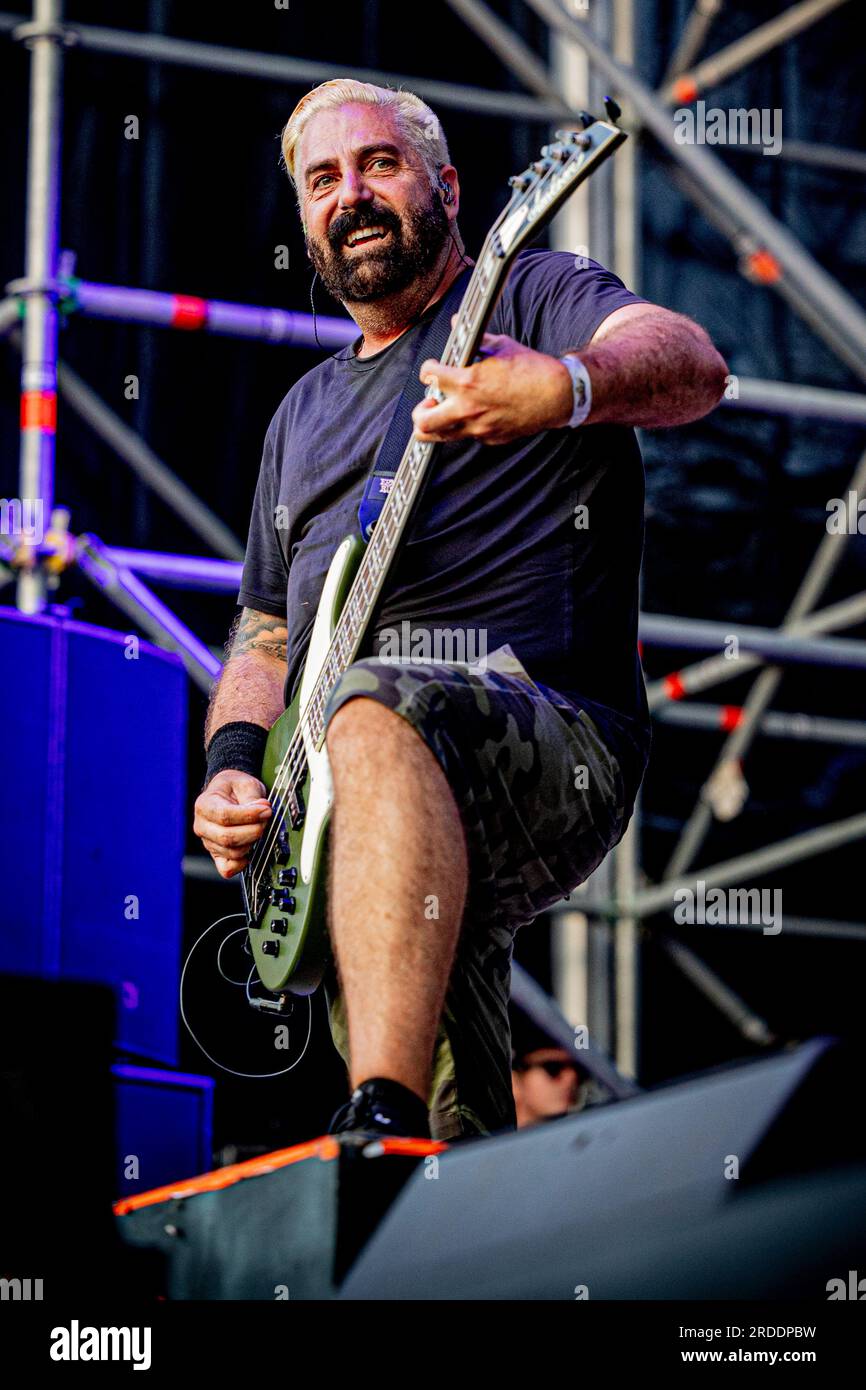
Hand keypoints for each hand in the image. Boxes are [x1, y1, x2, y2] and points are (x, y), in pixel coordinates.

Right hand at [193, 769, 271, 879]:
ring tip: (259, 828)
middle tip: (266, 819)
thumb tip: (262, 810)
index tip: (266, 810)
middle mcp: (203, 826)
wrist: (228, 794)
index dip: (248, 815)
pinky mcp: (217, 855)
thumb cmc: (234, 788)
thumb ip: (253, 797)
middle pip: (228, 837)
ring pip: (232, 852)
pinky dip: (241, 864)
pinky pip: (227, 868)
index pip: (224, 816)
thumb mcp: (245, 783)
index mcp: (204, 805)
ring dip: (252, 842)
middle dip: (253, 830)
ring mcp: (209, 842)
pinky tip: (251, 852)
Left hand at [412, 328, 573, 445]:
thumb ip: (475, 337)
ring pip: (439, 437)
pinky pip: (467, 435)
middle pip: (424, 421)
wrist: (559, 395)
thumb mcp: (502, 346)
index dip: (428, 369)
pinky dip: (464, 426)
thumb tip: (459, 322)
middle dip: (419, 410)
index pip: (429, 376)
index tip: (432, 368)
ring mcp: (479, 428)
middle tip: (429, 401)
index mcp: (469, 381)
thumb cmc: (533, 369)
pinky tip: (474, 414)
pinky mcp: (490, 438)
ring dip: (434, 425)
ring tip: (440, 413)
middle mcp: (469, 409)